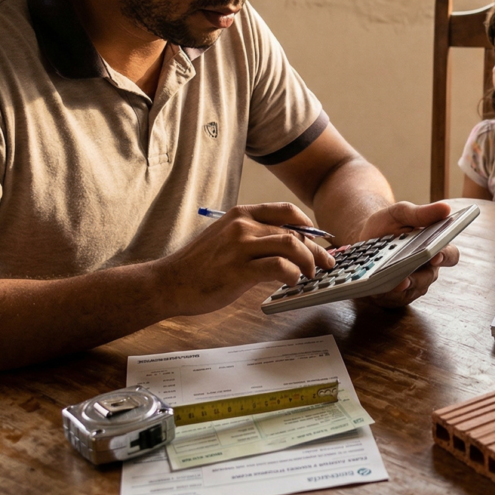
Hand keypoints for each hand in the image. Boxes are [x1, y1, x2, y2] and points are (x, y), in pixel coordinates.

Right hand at [159, 203, 334, 315]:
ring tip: (311, 275)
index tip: (319, 240)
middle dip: (316, 249)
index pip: (287, 211)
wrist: (168, 283)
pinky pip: (278, 267)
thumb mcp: (227, 239)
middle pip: (294, 231)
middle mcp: (243, 225)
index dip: (309, 226)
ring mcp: (239, 246)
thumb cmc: (199, 266)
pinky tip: (292, 282)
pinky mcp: (237, 270)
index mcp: (242, 214)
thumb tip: (288, 245)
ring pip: (291, 245)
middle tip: (326, 263)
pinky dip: (292, 274)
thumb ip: (254, 237)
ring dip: (309, 261)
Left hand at [355, 201, 460, 306]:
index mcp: (435, 247)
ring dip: (400, 289)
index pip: (450, 255)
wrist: (365, 238)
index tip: (435, 255)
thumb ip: (422, 212)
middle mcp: (428, 268)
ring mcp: (414, 283)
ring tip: (387, 285)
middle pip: (429, 277)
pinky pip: (396, 300)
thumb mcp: (400, 213)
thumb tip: (445, 208)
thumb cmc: (388, 224)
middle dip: (417, 278)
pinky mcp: (398, 295)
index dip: (445, 256)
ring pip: (412, 290)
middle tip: (406, 278)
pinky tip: (376, 290)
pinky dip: (386, 296)